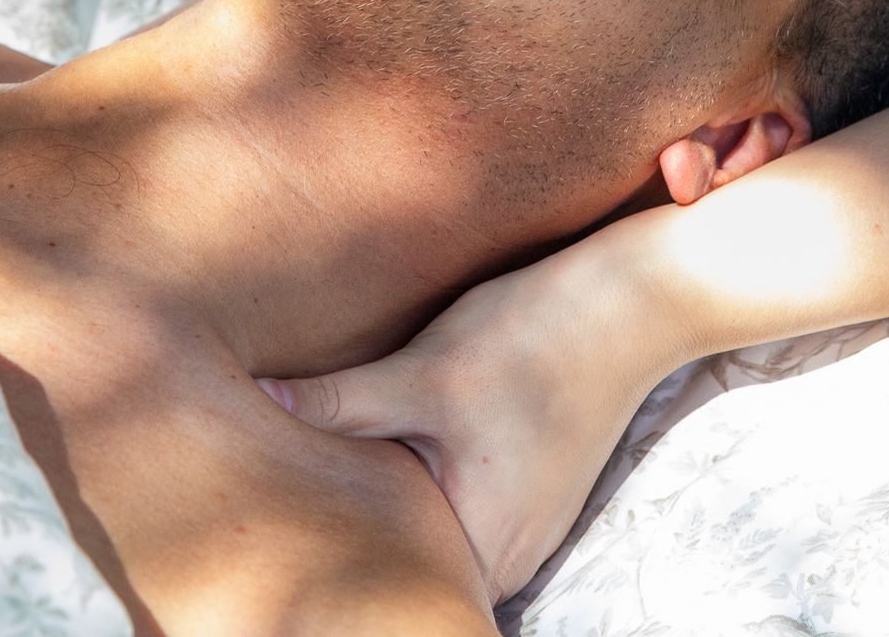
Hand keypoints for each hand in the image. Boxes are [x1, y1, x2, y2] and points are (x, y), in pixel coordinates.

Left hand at [258, 238, 679, 603]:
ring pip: (435, 544)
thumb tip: (258, 399)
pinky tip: (389, 459)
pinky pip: (461, 519)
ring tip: (328, 484)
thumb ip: (340, 401)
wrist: (631, 304)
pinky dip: (424, 497)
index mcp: (481, 545)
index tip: (286, 538)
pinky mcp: (530, 498)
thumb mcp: (425, 372)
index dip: (332, 561)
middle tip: (291, 508)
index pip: (384, 584)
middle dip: (356, 540)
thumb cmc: (530, 338)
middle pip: (410, 570)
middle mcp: (508, 558)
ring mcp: (525, 532)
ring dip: (392, 518)